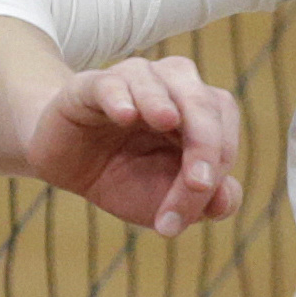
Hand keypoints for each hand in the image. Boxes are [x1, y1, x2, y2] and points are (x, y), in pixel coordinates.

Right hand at [23, 56, 243, 237]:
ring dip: (162, 103)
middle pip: (201, 101)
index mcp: (198, 112)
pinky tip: (125, 115)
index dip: (214, 170)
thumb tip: (227, 199)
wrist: (68, 165)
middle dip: (204, 145)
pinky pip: (109, 82)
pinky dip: (120, 95)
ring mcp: (129, 81)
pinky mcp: (89, 86)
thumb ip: (201, 202)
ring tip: (165, 121)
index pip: (221, 131)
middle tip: (197, 185)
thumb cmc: (125, 176)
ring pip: (157, 80)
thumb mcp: (164, 200)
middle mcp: (170, 86)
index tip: (183, 216)